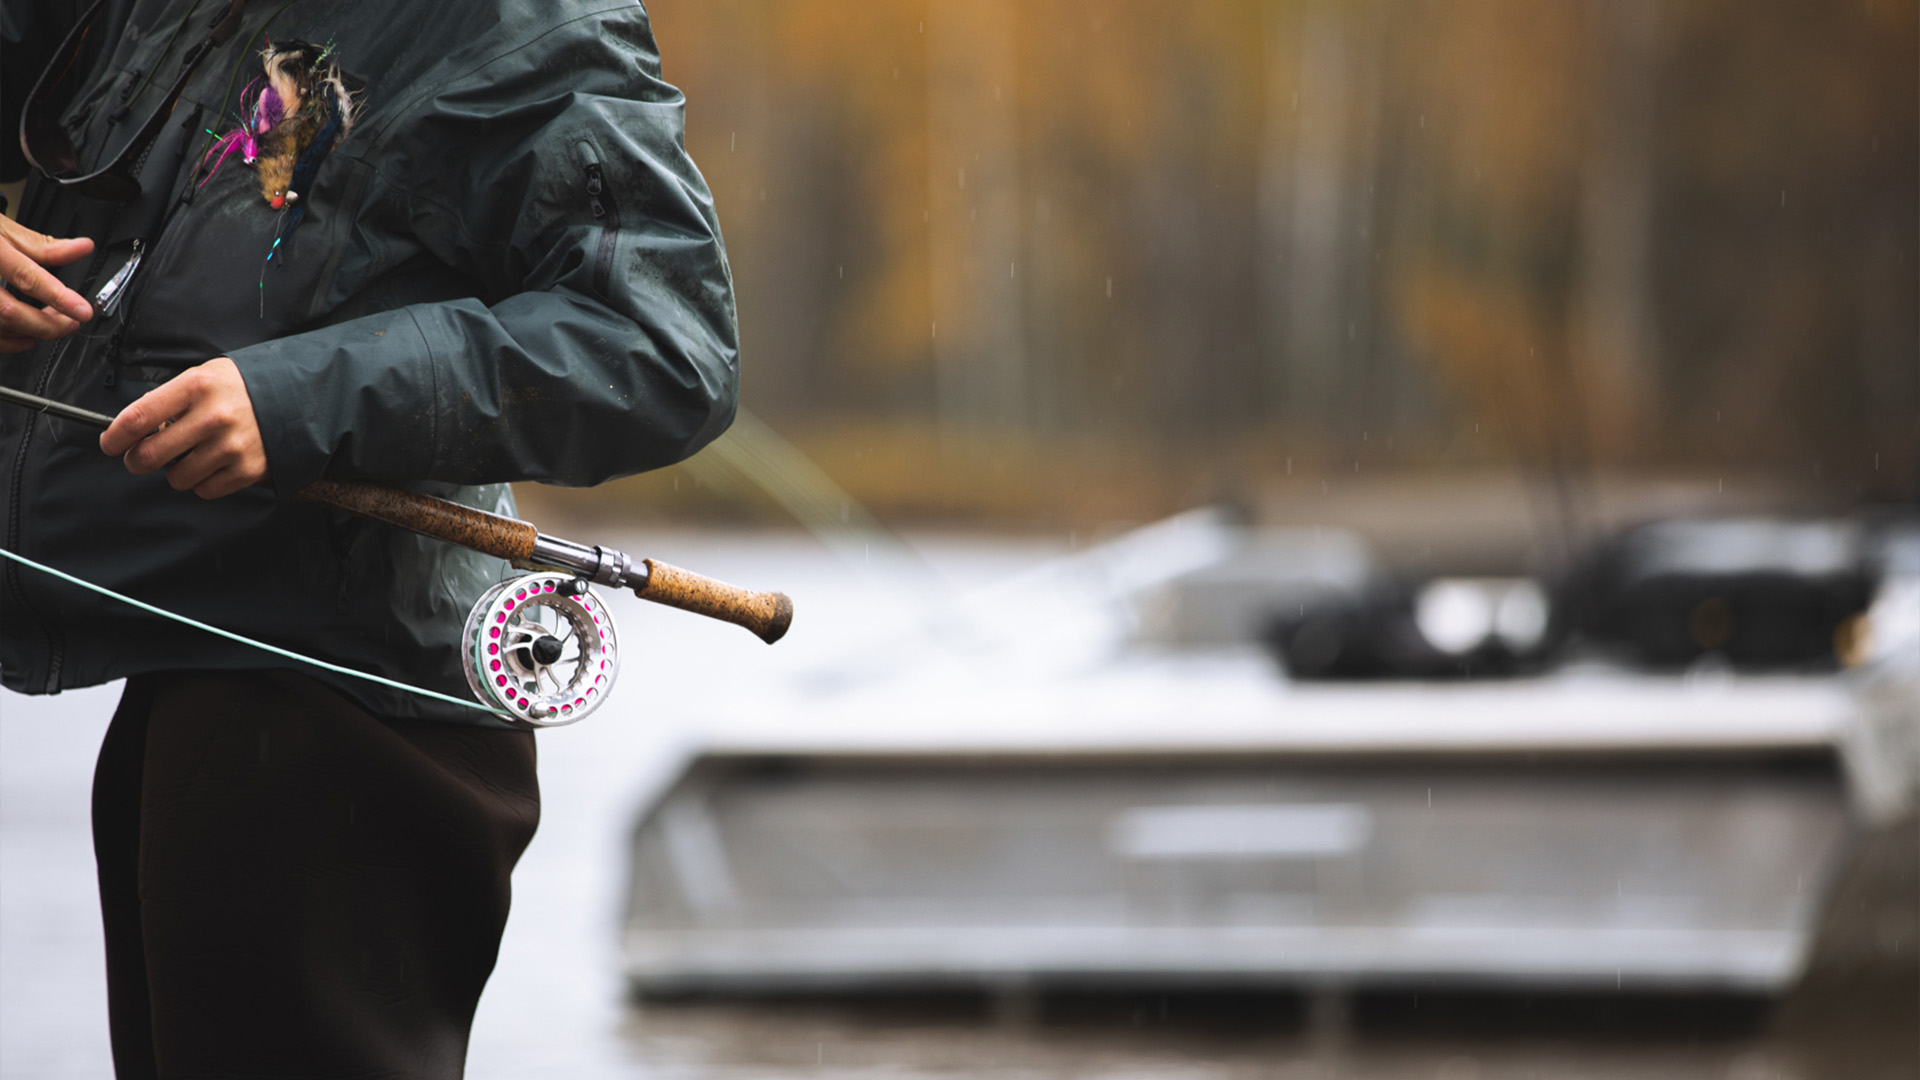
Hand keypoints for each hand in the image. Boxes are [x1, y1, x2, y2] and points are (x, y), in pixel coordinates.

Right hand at [0, 215, 93, 351]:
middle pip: (9, 311)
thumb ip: (40, 246)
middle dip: (48, 324)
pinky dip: (9, 342)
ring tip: (53, 327)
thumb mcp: (1, 228)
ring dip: (30, 334)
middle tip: (72, 322)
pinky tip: (26, 338)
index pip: (26, 276)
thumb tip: (81, 248)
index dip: (59, 297)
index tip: (83, 311)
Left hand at [101, 357, 270, 498]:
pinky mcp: (247, 470)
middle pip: (149, 456)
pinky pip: (205, 490)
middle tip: (142, 457)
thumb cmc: (241, 388)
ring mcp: (231, 446)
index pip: (137, 418)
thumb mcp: (203, 377)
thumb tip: (133, 430)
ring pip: (176, 478)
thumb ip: (169, 400)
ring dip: (177, 471)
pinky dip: (203, 482)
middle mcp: (212, 417)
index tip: (110, 444)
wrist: (297, 397)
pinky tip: (214, 464)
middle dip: (137, 460)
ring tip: (192, 455)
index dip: (115, 437)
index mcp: (196, 387)